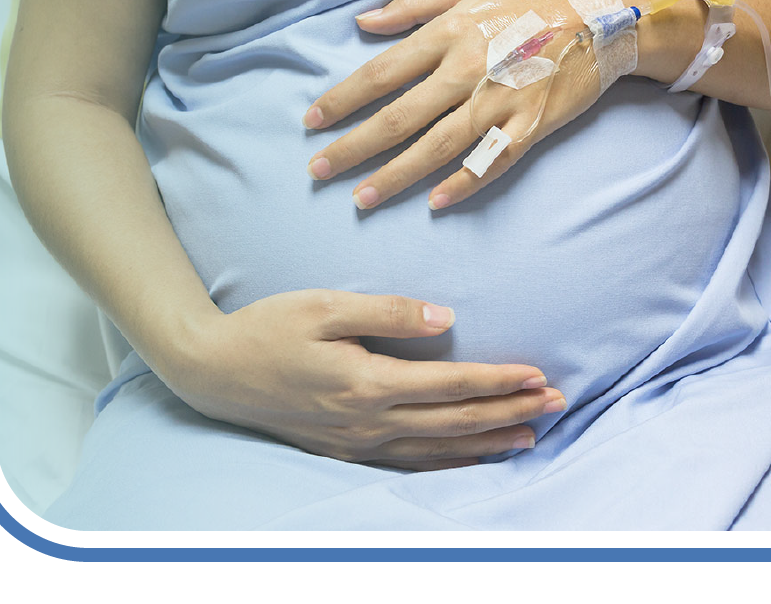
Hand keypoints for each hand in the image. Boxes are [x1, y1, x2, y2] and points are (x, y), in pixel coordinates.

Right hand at [169, 289, 564, 469]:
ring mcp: (356, 443)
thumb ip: (389, 312)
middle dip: (510, 413)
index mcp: (367, 382)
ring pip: (438, 450)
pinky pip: (410, 464)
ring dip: (488, 443)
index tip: (538, 376)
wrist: (214, 372)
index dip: (498, 381)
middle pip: (455, 421)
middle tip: (556, 404)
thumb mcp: (324, 306)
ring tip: (530, 437)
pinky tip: (470, 459)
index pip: (450, 385)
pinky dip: (448, 464)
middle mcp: (368, 421)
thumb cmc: (268, 329)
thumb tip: (447, 320)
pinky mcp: (345, 451)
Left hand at [302, 0, 600, 209]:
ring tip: (362, 198)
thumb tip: (363, 22)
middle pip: (398, 117)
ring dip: (396, 176)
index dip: (342, 100)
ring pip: (437, 146)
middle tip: (319, 170)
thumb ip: (414, 5)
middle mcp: (467, 69)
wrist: (605, 13)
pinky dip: (464, 183)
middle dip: (353, 147)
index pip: (380, 73)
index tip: (311, 122)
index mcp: (448, 33)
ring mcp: (500, 101)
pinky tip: (436, 203)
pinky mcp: (531, 125)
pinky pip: (491, 161)